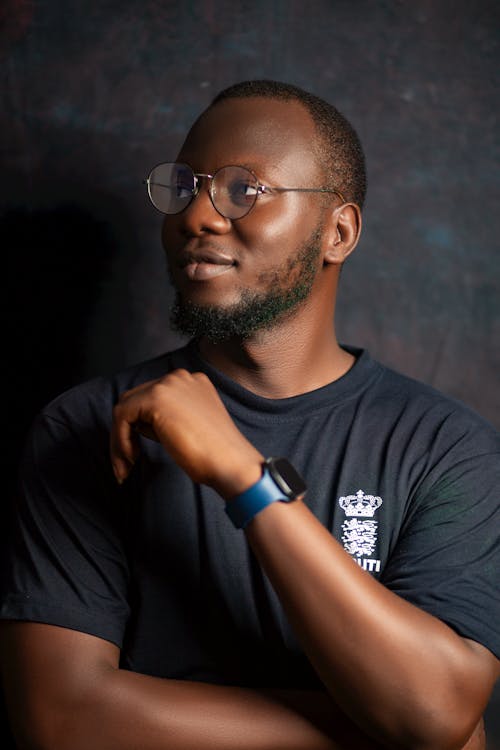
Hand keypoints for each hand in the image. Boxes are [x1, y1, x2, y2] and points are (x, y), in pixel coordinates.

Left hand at [110, 369, 262, 498]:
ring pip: (125, 408)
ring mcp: (168, 384)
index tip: (135, 454)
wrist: (230, 462)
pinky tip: (130, 459)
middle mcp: (180, 377)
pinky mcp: (156, 398)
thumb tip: (135, 425)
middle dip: (125, 432)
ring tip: (125, 466)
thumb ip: (165, 418)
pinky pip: (122, 417)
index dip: (139, 426)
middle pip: (135, 399)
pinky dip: (120, 441)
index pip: (152, 397)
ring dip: (120, 439)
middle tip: (127, 462)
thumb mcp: (188, 427)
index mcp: (192, 382)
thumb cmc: (214, 455)